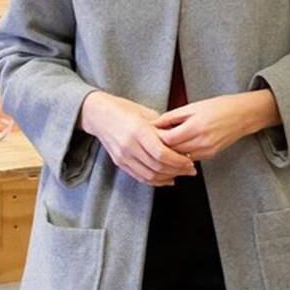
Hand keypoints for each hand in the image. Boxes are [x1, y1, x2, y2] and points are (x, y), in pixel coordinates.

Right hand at [79, 90, 195, 185]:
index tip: (190, 160)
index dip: (178, 160)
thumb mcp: (147, 113)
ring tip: (181, 173)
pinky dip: (155, 181)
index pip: (161, 153)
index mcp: (138, 131)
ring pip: (149, 175)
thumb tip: (182, 140)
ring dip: (168, 177)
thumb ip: (163, 128)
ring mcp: (122, 156)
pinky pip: (139, 177)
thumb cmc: (125, 109)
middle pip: (157, 166)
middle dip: (178, 170)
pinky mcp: (119, 163)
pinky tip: (167, 178)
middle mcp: (129, 146)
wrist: (99, 114)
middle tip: (191, 169)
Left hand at [152, 90, 279, 161]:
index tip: (147, 133)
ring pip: (179, 158)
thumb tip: (154, 124)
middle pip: (171, 152)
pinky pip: (189, 158)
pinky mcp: (210, 156)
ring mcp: (206, 151)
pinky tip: (175, 147)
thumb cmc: (219, 106)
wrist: (243, 115)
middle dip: (159, 147)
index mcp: (195, 127)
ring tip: (160, 145)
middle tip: (149, 142)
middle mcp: (201, 142)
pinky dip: (180, 154)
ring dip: (169, 153)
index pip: (167, 140)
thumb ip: (172, 116)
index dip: (155, 138)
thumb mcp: (193, 106)